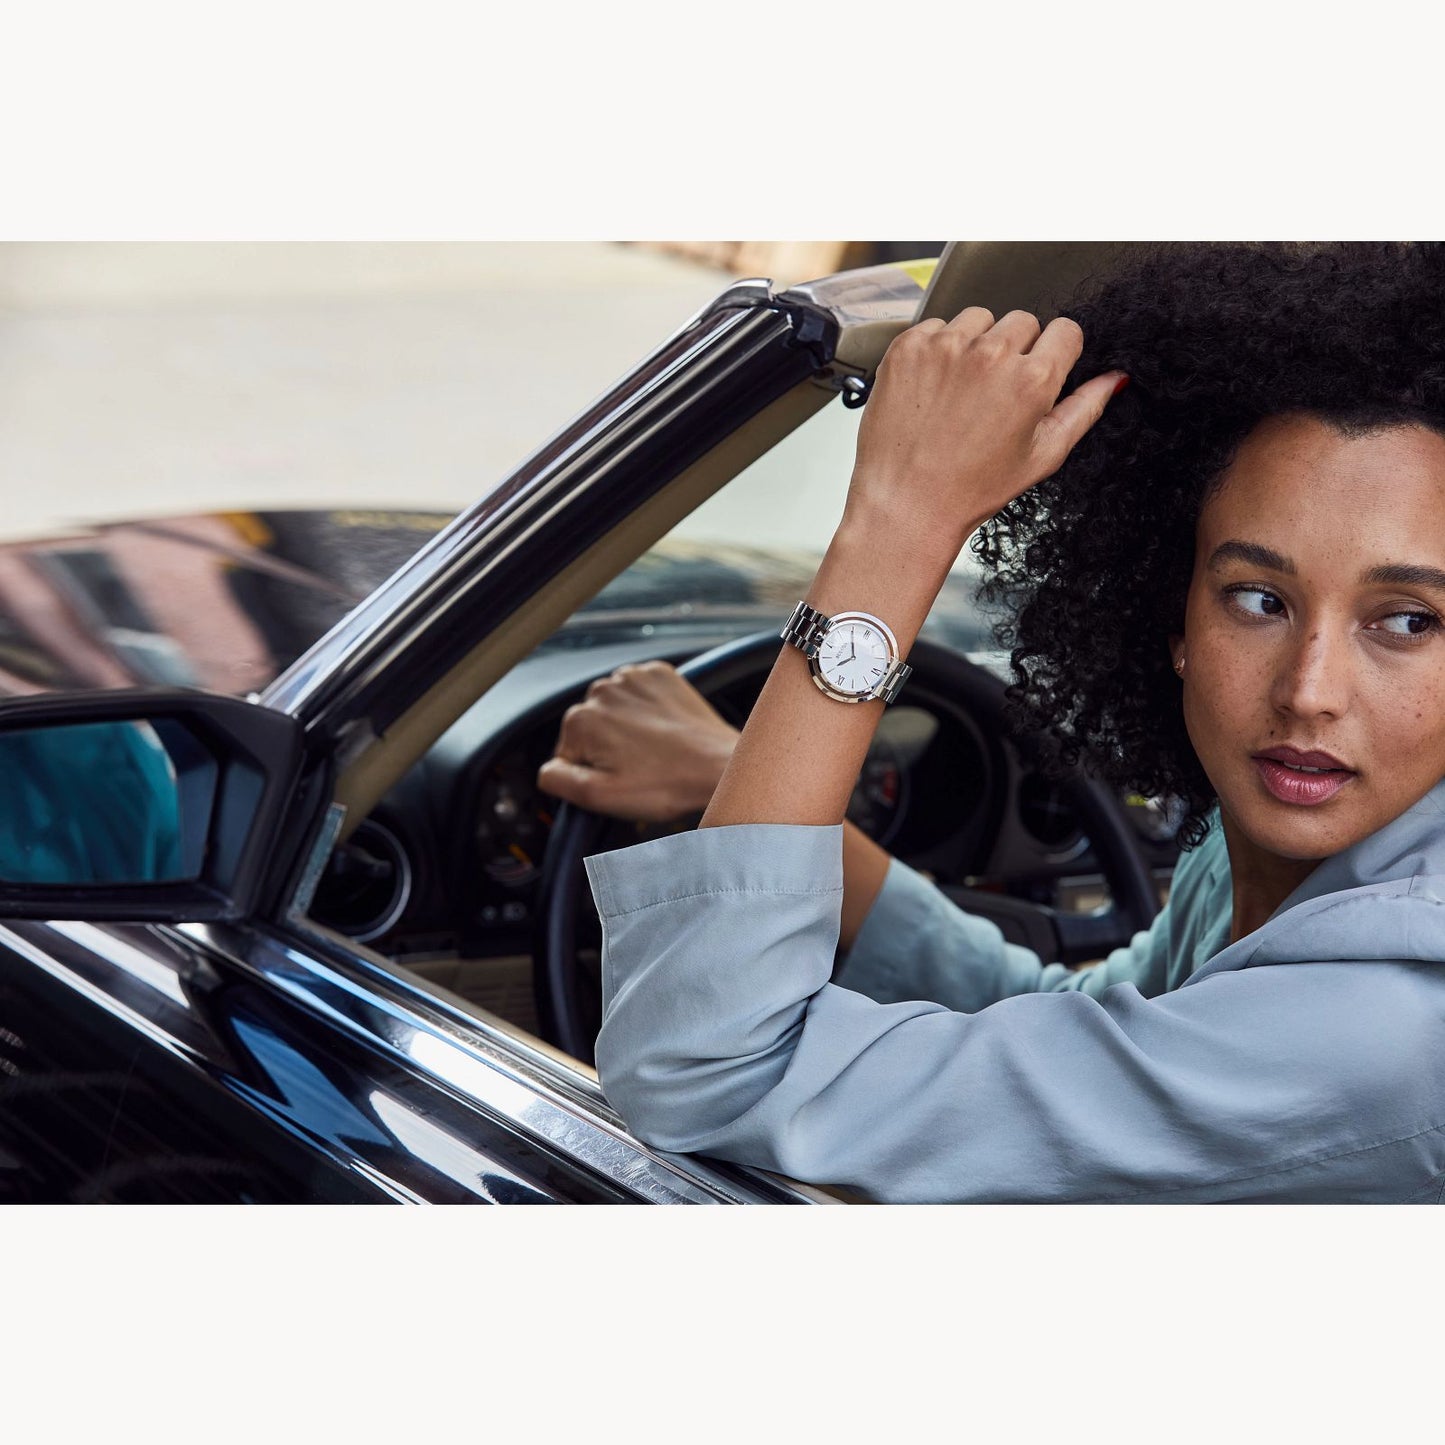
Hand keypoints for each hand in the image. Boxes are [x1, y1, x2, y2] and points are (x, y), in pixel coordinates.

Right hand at [537, 661, 739, 822]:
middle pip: (590, 728)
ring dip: (626, 729)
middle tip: (639, 769)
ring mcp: (633, 677)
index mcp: (581, 719)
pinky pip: (640, 694)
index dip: (591, 772)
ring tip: (654, 751)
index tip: (618, 778)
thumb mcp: (599, 797)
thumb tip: (547, 769)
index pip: (568, 752)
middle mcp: (602, 690)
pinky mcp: (660, 674)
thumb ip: (556, 780)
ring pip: (614, 709)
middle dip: (607, 748)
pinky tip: (663, 732)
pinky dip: (647, 711)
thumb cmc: (667, 784)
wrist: (719, 767)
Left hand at [845, 306, 1125, 558]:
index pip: (1065, 330)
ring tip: (963, 390)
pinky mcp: (909, 347)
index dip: (1056, 353)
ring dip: (977, 344)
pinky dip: (938, 349)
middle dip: (1016, 350)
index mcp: (1031, 379)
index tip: (1041, 370)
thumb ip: (1084, 409)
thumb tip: (1115, 378)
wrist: (905, 503)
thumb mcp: (1042, 456)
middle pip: (1023, 321)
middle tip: (995, 392)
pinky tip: (935, 388)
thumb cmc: (971, 489)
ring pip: (979, 318)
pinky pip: (937, 327)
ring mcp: (946, 347)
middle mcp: (990, 355)